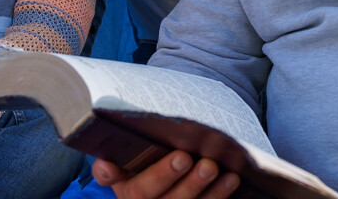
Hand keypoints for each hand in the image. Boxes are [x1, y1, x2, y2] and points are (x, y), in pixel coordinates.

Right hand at [92, 152, 238, 198]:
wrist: (176, 184)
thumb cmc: (157, 160)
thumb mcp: (140, 152)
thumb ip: (130, 144)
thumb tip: (111, 148)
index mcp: (123, 181)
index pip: (108, 176)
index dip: (107, 172)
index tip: (107, 163)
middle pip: (146, 193)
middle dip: (165, 175)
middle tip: (184, 157)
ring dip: (198, 186)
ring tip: (213, 167)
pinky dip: (218, 195)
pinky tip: (231, 179)